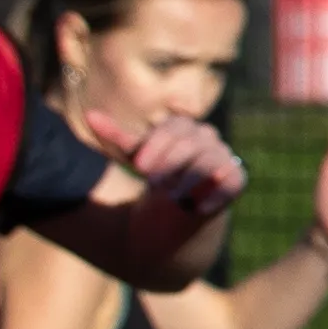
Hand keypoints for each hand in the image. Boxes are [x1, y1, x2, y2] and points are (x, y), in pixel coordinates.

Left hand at [77, 104, 248, 219]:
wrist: (178, 213)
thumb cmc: (157, 178)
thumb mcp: (135, 159)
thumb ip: (116, 137)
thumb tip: (90, 115)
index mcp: (184, 127)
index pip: (175, 127)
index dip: (157, 145)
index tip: (139, 167)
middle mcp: (208, 138)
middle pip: (191, 144)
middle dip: (171, 164)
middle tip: (154, 183)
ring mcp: (225, 157)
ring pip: (210, 162)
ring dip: (188, 182)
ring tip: (173, 198)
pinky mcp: (237, 179)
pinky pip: (231, 181)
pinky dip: (213, 196)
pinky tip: (195, 208)